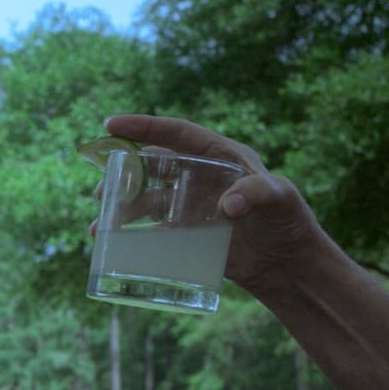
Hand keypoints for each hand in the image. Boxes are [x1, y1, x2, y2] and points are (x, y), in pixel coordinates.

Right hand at [101, 114, 339, 294]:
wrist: (286, 264)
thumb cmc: (289, 224)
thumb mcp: (281, 200)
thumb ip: (258, 193)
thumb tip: (226, 205)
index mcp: (221, 156)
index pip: (178, 134)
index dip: (144, 127)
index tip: (111, 124)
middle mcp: (201, 176)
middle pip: (153, 165)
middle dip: (122, 173)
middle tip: (100, 190)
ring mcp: (191, 204)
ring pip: (146, 197)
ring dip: (121, 207)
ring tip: (99, 225)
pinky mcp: (186, 231)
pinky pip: (151, 227)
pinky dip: (129, 232)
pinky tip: (112, 241)